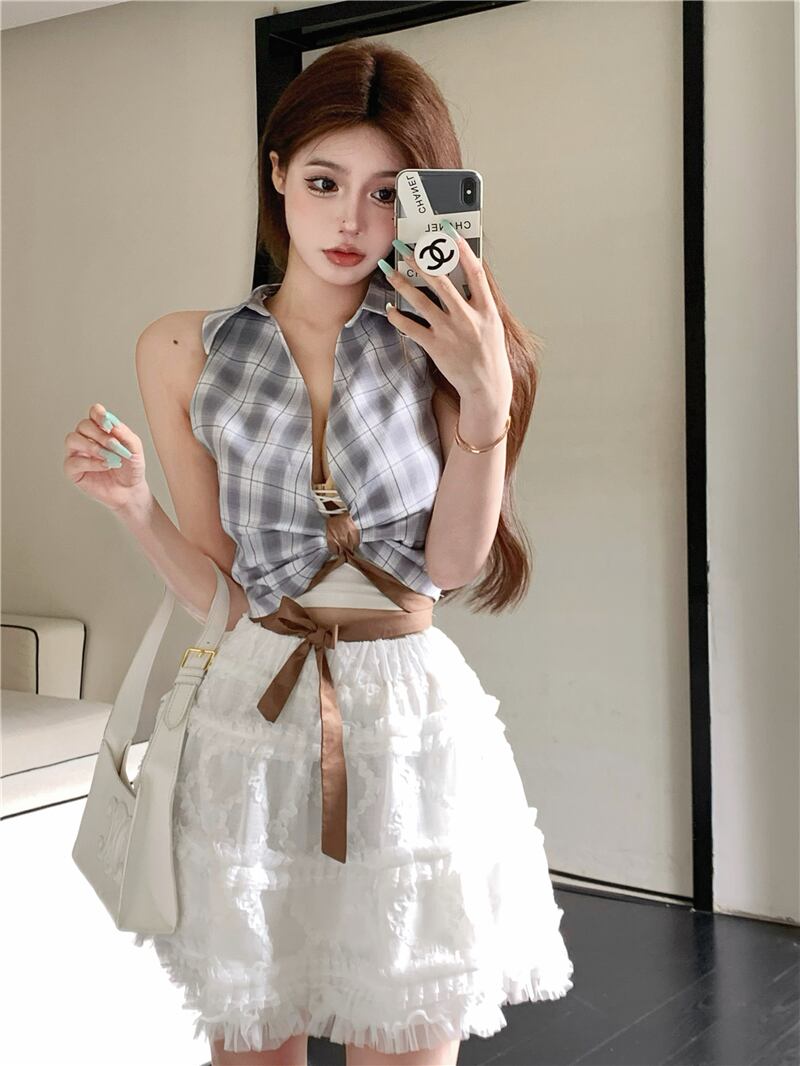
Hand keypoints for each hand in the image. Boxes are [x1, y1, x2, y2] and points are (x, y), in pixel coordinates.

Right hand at [63, 403, 148, 512]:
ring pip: (72, 439)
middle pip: (83, 425)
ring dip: (92, 446)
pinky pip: (73, 461)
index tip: (109, 424)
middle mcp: (85, 438)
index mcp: (100, 429)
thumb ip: (124, 433)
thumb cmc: (131, 467)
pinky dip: (91, 463)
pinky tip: (105, 466)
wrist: (131, 489)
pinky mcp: (72, 470)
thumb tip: (112, 422)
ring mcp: (76, 453)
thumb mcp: (134, 448)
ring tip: (109, 457)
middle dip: (100, 435)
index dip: (98, 414)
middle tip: (115, 446)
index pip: (94, 413)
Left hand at [383, 220, 511, 401]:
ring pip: (421, 301)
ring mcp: (450, 331)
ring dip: (402, 284)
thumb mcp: (493, 323)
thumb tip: (464, 277)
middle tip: (404, 247)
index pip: (474, 271)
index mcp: (486, 308)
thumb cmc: (489, 353)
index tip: (447, 232)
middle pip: (441, 281)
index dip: (461, 249)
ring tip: (389, 271)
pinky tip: (391, 308)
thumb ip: (479, 301)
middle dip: (420, 261)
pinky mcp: (436, 346)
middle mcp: (467, 317)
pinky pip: (411, 327)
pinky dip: (398, 317)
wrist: (486, 385)